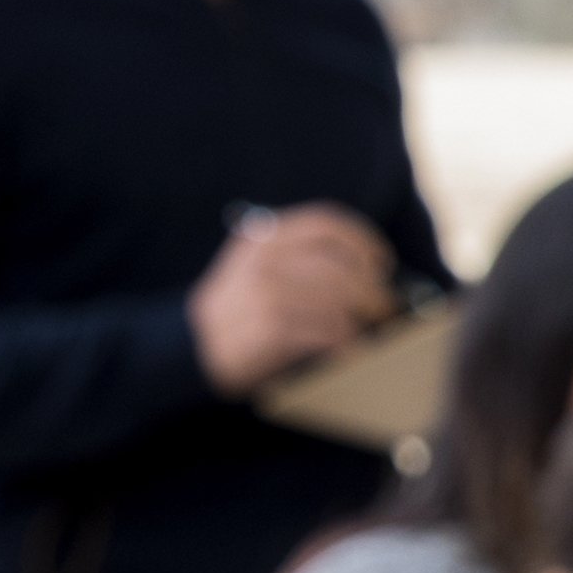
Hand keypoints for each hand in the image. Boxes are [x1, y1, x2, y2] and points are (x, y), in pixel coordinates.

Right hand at [189, 205, 395, 396]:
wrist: (187, 346)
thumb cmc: (235, 311)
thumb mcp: (254, 267)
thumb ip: (296, 258)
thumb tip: (363, 270)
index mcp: (263, 236)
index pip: (325, 223)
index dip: (362, 239)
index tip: (381, 260)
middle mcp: (264, 258)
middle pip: (340, 264)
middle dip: (372, 286)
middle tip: (385, 304)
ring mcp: (265, 291)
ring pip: (339, 296)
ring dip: (365, 314)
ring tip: (372, 328)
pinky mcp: (269, 326)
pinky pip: (327, 329)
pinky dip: (347, 341)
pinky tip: (351, 349)